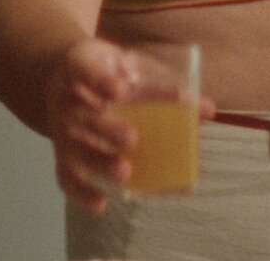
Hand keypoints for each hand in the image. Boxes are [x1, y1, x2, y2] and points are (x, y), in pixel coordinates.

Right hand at [41, 38, 209, 214]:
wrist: (65, 78)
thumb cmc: (108, 71)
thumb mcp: (132, 65)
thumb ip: (165, 85)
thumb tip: (207, 109)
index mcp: (80, 65)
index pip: (83, 67)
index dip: (99, 79)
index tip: (120, 89)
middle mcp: (65, 98)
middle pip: (81, 115)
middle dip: (107, 129)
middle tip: (132, 139)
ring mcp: (61, 128)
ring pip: (74, 148)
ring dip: (99, 162)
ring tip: (125, 174)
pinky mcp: (62, 153)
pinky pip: (65, 175)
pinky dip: (80, 192)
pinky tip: (101, 205)